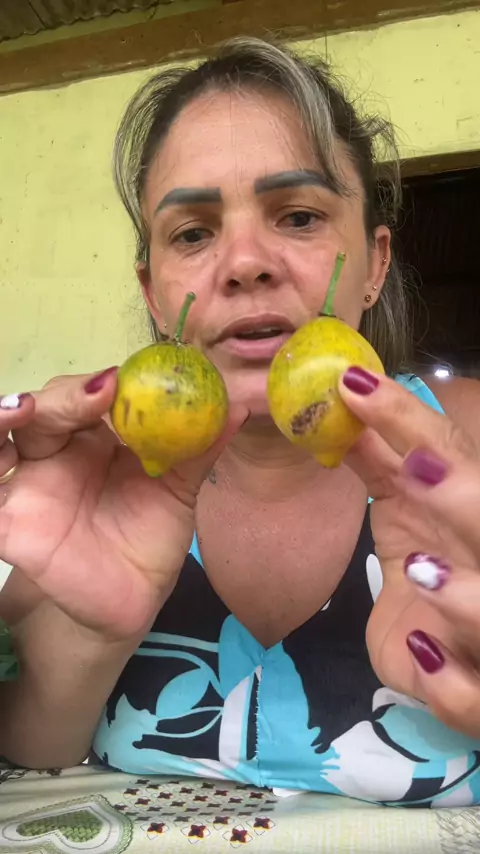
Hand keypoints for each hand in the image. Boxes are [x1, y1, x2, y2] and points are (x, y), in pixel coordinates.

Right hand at [0, 371, 246, 641]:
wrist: (133, 600)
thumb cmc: (149, 539)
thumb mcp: (177, 493)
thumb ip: (198, 452)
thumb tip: (237, 408)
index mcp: (96, 439)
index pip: (88, 397)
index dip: (99, 385)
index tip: (120, 379)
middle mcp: (58, 453)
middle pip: (46, 410)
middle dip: (65, 396)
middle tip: (97, 393)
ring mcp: (29, 485)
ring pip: (3, 439)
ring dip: (4, 418)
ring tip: (25, 409)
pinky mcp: (10, 524)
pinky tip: (2, 457)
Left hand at [339, 367, 479, 737]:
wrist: (454, 667)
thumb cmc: (433, 583)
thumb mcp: (406, 519)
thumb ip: (383, 471)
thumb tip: (344, 404)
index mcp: (463, 516)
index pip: (446, 457)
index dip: (407, 421)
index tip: (353, 386)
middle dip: (463, 499)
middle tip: (417, 470)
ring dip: (468, 596)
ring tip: (420, 571)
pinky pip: (477, 699)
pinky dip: (454, 687)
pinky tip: (421, 657)